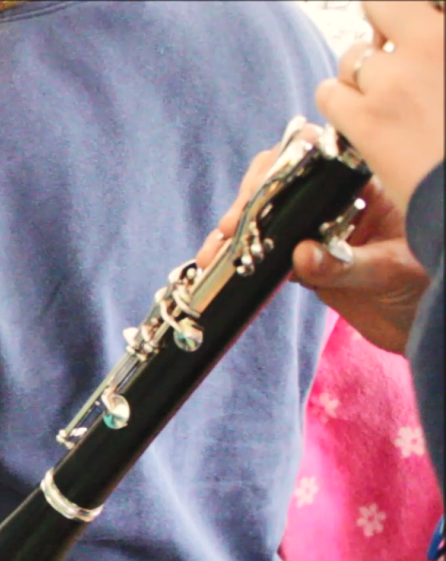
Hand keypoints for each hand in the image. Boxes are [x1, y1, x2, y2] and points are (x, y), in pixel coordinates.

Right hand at [196, 139, 429, 353]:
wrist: (422, 326)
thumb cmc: (425, 289)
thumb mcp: (392, 272)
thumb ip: (345, 266)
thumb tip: (299, 257)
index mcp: (368, 184)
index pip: (318, 155)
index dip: (283, 164)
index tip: (260, 193)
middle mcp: (338, 199)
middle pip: (281, 177)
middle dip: (250, 197)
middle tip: (233, 226)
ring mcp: (317, 227)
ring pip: (265, 212)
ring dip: (235, 228)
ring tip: (216, 251)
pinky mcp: (302, 258)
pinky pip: (263, 249)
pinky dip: (237, 255)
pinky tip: (218, 263)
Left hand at [316, 1, 444, 209]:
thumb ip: (441, 54)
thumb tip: (428, 25)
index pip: (412, 2)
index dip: (405, 14)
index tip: (408, 28)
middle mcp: (432, 44)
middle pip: (383, 9)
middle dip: (382, 34)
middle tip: (391, 64)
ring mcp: (398, 79)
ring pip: (351, 56)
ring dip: (359, 75)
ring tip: (381, 102)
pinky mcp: (368, 117)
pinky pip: (329, 93)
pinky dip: (337, 104)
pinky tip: (358, 122)